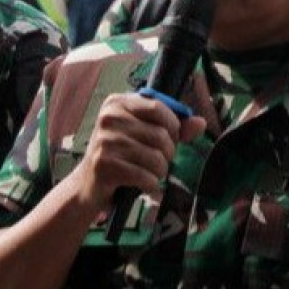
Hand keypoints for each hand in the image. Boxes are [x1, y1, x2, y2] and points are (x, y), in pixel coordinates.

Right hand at [74, 92, 205, 211]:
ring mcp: (105, 141)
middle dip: (168, 153)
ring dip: (160, 171)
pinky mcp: (104, 165)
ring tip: (152, 173)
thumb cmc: (120, 155)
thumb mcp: (143, 135)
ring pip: (155, 157)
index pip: (159, 108)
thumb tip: (200, 123)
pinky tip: (145, 185)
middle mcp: (109, 118)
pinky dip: (151, 185)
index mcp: (117, 103)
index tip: (170, 138)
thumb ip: (173, 127)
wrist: (88, 184)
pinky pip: (145, 176)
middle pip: (160, 135)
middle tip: (160, 161)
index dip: (173, 126)